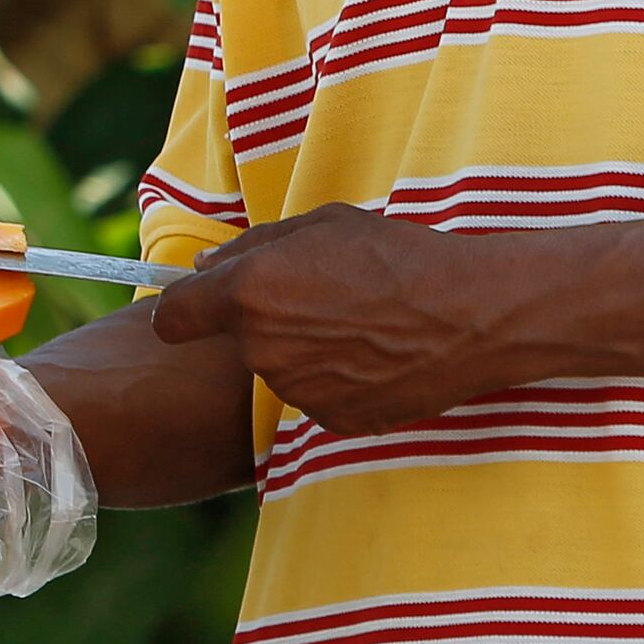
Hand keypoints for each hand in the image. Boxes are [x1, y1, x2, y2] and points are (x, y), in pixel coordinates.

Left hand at [146, 203, 541, 437]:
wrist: (469, 314)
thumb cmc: (399, 257)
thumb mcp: (323, 224)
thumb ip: (254, 246)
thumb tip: (205, 267)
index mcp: (251, 293)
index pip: (174, 318)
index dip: (182, 311)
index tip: (194, 309)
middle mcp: (263, 348)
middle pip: (239, 340)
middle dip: (265, 322)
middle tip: (323, 299)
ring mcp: (296, 391)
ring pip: (279, 369)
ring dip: (302, 351)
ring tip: (359, 325)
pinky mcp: (331, 419)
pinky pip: (315, 396)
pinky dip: (335, 380)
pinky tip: (374, 356)